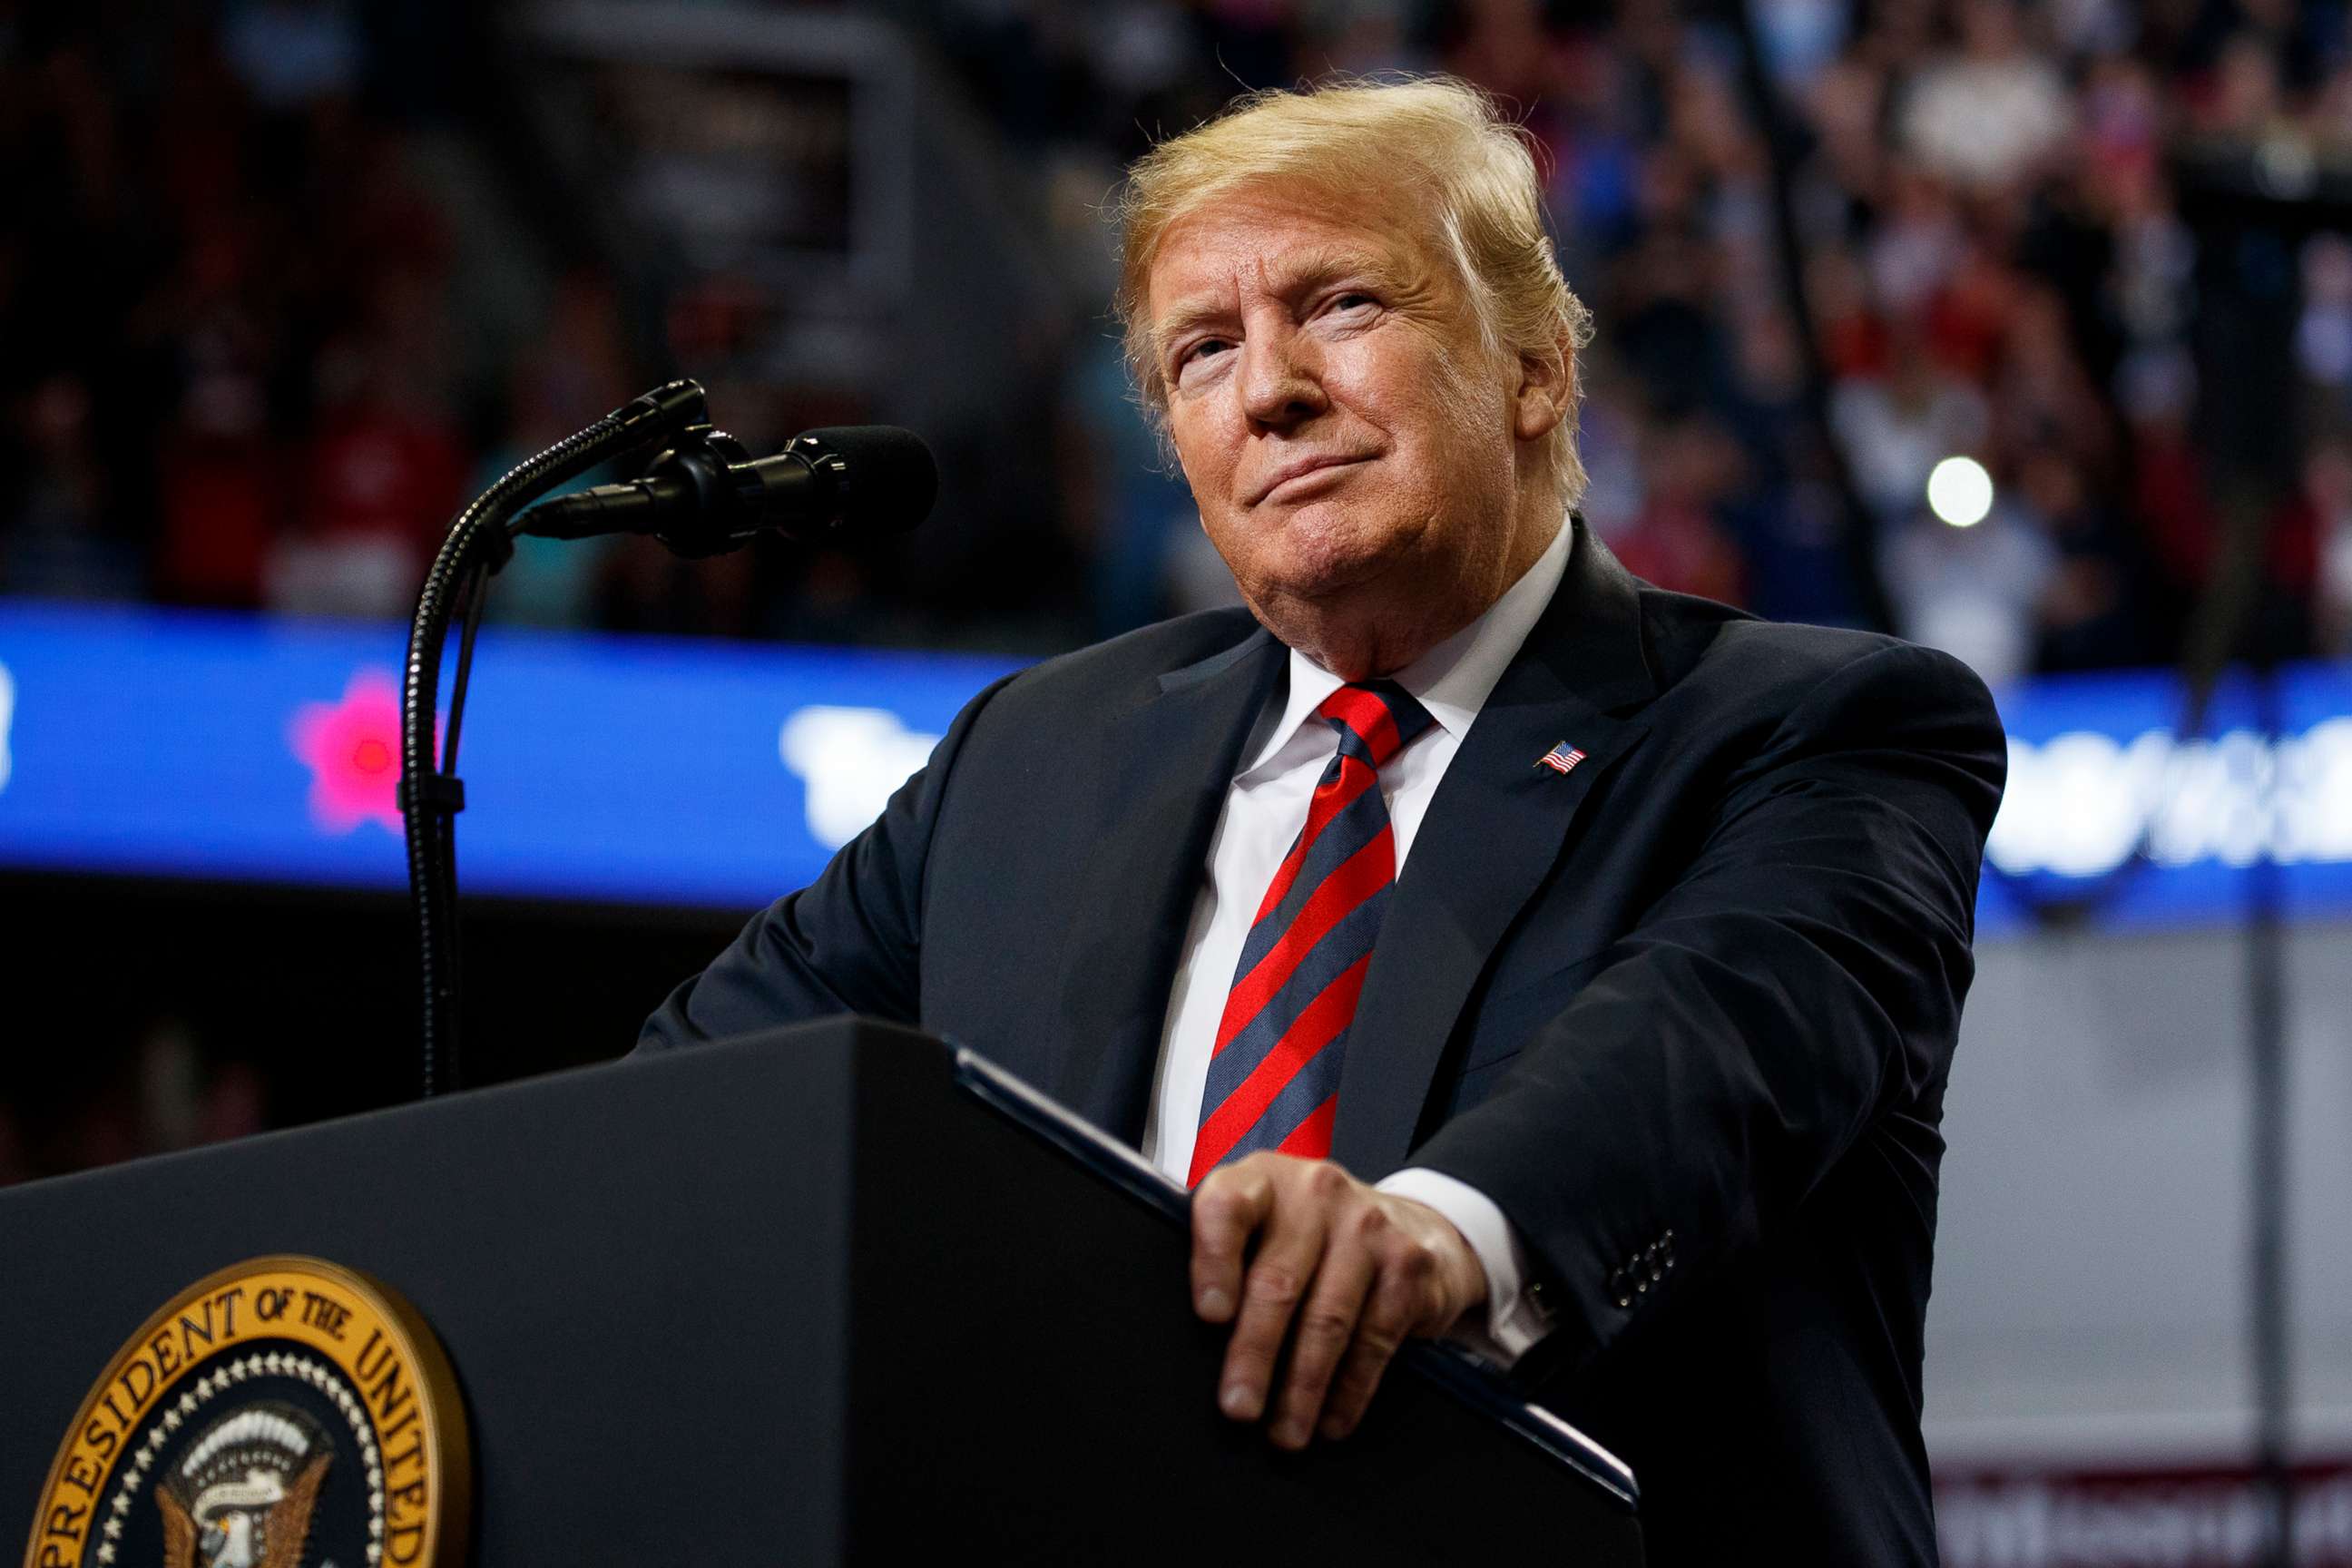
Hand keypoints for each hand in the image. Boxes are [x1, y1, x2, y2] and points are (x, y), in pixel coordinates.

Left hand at [1190, 1152, 1486, 1448]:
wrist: (1415, 1227)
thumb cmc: (1313, 1238)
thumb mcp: (1268, 1225)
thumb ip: (1229, 1258)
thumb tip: (1188, 1346)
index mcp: (1263, 1180)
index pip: (1227, 1207)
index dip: (1214, 1260)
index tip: (1210, 1316)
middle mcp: (1316, 1191)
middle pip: (1278, 1281)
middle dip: (1254, 1354)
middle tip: (1238, 1408)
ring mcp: (1368, 1225)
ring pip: (1328, 1318)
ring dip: (1303, 1387)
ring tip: (1285, 1433)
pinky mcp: (1408, 1265)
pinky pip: (1374, 1338)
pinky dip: (1351, 1389)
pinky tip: (1332, 1420)